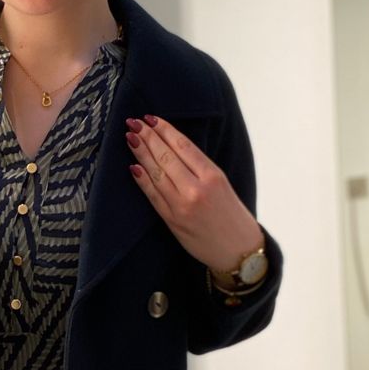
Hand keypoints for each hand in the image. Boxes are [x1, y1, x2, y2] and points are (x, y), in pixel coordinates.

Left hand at [126, 115, 262, 272]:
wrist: (238, 251)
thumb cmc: (231, 216)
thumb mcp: (223, 185)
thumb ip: (200, 168)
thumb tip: (172, 148)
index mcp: (213, 176)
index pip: (183, 146)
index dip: (164, 130)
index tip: (151, 118)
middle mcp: (196, 188)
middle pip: (166, 156)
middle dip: (148, 137)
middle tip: (133, 122)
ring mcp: (181, 205)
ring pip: (156, 173)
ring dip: (141, 153)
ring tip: (130, 138)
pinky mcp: (171, 220)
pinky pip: (153, 195)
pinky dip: (142, 180)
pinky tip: (133, 166)